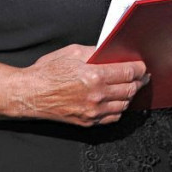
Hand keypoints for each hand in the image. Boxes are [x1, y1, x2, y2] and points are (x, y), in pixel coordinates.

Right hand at [17, 44, 148, 126]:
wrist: (28, 94)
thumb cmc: (47, 72)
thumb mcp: (72, 52)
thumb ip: (96, 51)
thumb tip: (112, 50)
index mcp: (94, 76)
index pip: (128, 73)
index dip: (140, 68)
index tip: (143, 66)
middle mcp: (96, 96)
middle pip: (130, 89)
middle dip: (139, 81)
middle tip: (143, 75)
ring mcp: (92, 111)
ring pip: (123, 105)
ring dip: (131, 95)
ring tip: (132, 86)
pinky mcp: (87, 121)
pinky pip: (112, 118)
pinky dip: (119, 109)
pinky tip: (119, 101)